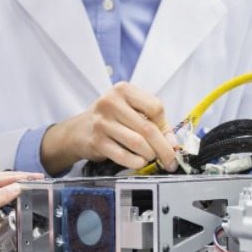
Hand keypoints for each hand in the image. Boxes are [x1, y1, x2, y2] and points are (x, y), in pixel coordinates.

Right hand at [40, 82, 178, 173]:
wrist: (78, 130)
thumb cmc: (110, 119)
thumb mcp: (129, 111)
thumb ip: (151, 121)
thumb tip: (173, 144)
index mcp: (123, 90)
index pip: (155, 107)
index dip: (165, 126)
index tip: (169, 140)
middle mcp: (111, 102)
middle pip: (147, 128)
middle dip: (163, 148)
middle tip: (170, 160)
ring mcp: (102, 122)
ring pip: (137, 143)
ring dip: (149, 155)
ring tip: (151, 158)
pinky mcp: (96, 141)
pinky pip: (123, 155)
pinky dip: (136, 162)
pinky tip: (139, 162)